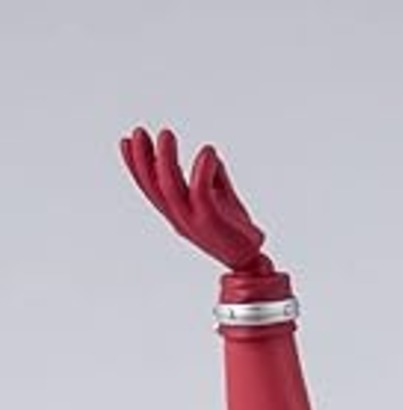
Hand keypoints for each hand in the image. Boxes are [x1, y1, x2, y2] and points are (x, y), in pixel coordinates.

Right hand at [120, 126, 272, 272]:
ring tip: (165, 134)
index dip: (135, 166)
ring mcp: (194, 220)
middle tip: (139, 132)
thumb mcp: (218, 197)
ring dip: (166, 159)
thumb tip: (207, 155)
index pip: (150, 188)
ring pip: (171, 188)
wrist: (250, 258)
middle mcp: (180, 218)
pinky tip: (208, 152)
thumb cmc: (233, 228)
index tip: (126, 140)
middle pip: (154, 187)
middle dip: (143, 158)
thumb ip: (210, 176)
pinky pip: (200, 191)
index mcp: (176, 212)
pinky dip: (201, 169)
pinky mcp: (211, 220)